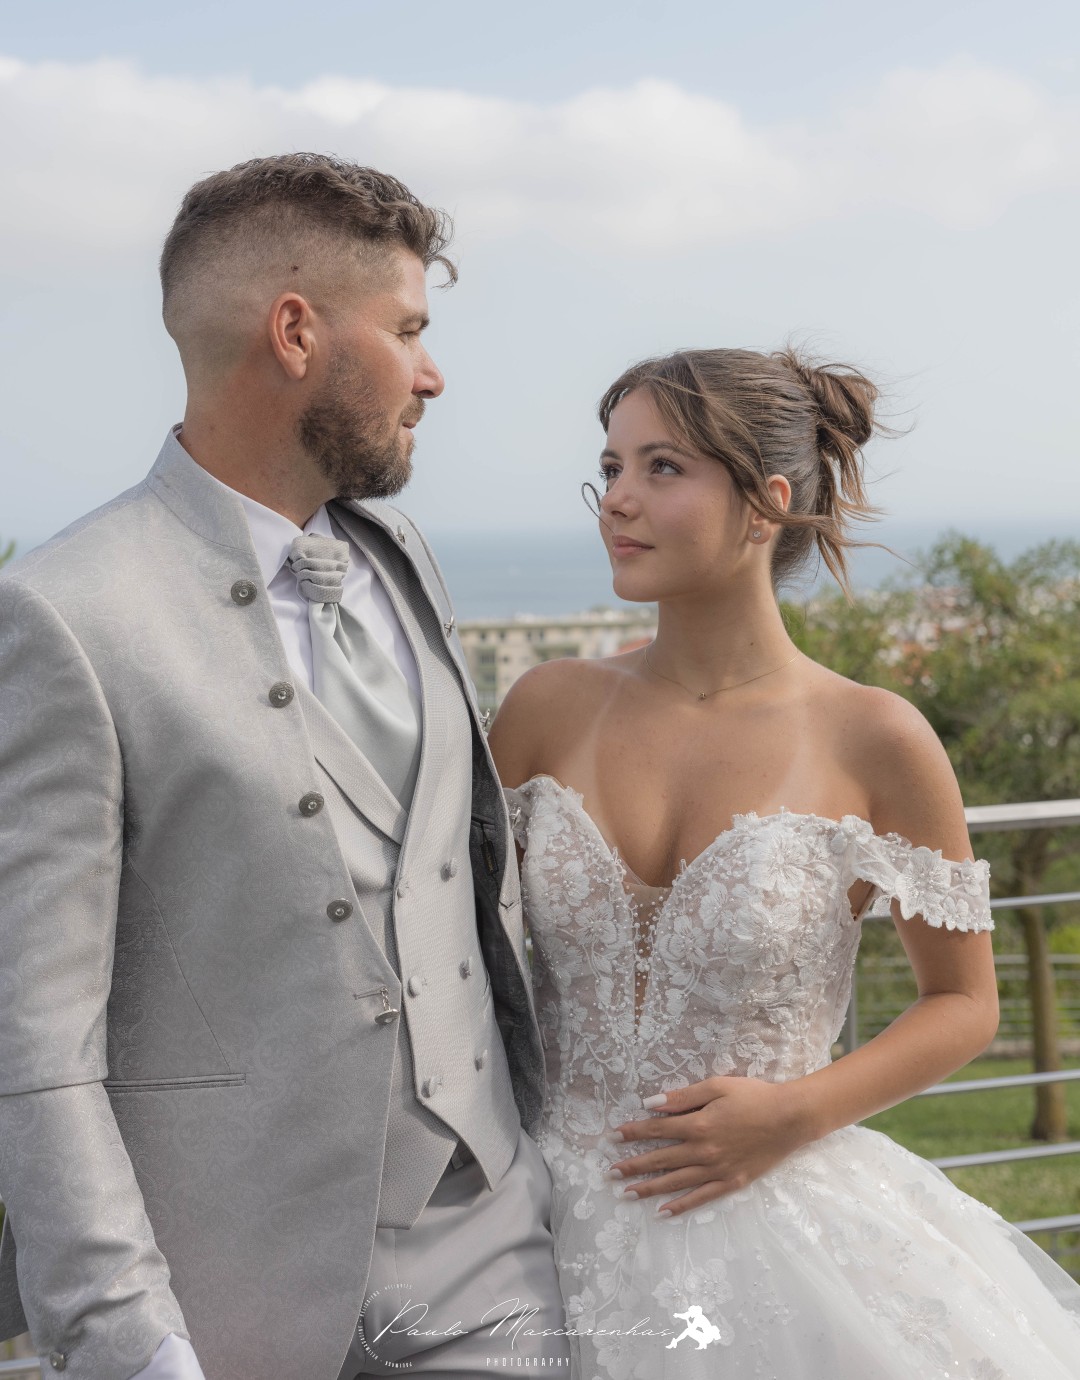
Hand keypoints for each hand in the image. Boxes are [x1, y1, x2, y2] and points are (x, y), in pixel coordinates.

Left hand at [607, 1076, 809, 1216]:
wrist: (790, 1118)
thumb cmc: (754, 1096)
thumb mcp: (717, 1086)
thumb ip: (683, 1096)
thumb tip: (651, 1104)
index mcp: (698, 1124)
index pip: (657, 1130)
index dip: (633, 1133)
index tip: (613, 1137)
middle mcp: (703, 1151)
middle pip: (660, 1160)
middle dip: (632, 1166)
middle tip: (609, 1173)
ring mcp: (717, 1170)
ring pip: (675, 1182)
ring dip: (649, 1188)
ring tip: (626, 1194)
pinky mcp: (731, 1182)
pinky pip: (701, 1197)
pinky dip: (681, 1206)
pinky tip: (663, 1213)